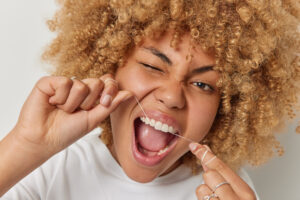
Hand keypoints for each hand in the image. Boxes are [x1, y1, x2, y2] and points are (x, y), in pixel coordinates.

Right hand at [12, 74, 131, 156]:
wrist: (44, 139)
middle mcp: (79, 87)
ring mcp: (64, 84)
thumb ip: (111, 105)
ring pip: (81, 85)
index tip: (104, 102)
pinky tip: (52, 103)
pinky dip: (60, 98)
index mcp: (91, 95)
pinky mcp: (49, 82)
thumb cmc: (67, 132)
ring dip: (72, 104)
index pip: (107, 82)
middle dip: (89, 102)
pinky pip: (65, 82)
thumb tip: (130, 93)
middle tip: (77, 111)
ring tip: (62, 110)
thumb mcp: (94, 119)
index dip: (109, 89)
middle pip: (97, 82)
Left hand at [189, 143, 255, 199]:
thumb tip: (207, 155)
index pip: (222, 167)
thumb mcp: (238, 195)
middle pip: (210, 175)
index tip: (195, 146)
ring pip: (201, 188)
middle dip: (209, 179)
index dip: (206, 155)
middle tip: (216, 190)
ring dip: (205, 194)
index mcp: (245, 193)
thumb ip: (224, 177)